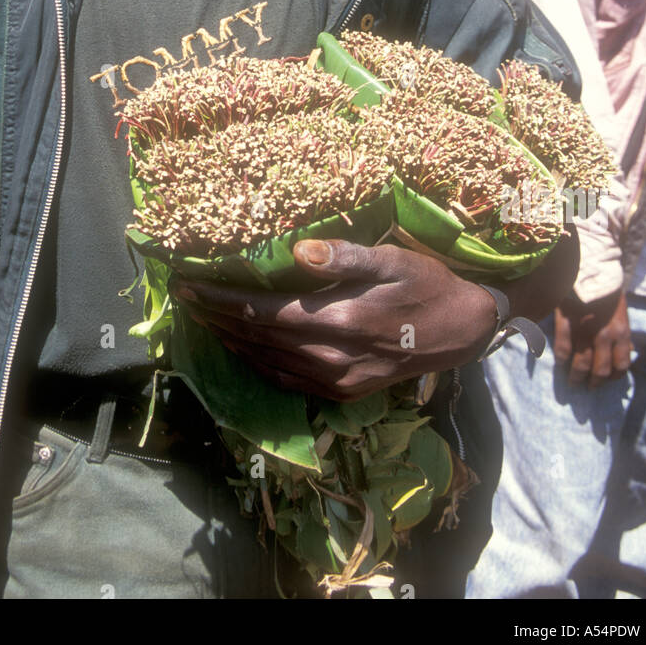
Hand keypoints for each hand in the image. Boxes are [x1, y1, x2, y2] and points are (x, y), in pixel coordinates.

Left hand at [170, 239, 496, 401]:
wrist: (461, 330)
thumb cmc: (426, 283)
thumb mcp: (393, 259)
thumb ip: (345, 256)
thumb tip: (298, 252)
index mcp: (340, 319)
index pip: (263, 310)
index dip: (222, 299)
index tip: (189, 285)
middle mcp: (332, 356)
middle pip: (258, 337)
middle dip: (217, 317)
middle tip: (184, 299)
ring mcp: (337, 379)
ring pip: (267, 362)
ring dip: (231, 341)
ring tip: (203, 319)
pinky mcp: (342, 392)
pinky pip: (288, 380)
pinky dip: (258, 364)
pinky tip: (243, 349)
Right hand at [553, 291, 631, 387]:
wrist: (590, 266)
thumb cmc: (607, 289)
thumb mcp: (622, 312)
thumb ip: (623, 333)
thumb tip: (628, 351)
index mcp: (621, 332)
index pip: (621, 365)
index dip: (614, 377)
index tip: (606, 380)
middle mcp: (605, 335)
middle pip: (600, 370)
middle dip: (594, 383)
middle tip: (588, 387)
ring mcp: (585, 330)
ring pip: (581, 364)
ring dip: (576, 377)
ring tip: (572, 383)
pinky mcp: (567, 322)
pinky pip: (563, 348)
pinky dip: (562, 359)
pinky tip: (561, 363)